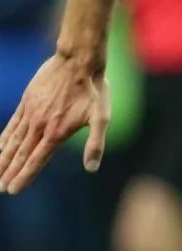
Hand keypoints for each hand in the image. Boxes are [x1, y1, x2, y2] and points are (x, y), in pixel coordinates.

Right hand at [0, 54, 109, 194]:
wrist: (79, 60)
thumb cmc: (94, 89)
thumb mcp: (101, 117)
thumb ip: (95, 143)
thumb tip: (92, 168)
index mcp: (57, 132)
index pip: (36, 160)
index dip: (24, 176)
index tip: (14, 190)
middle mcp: (40, 126)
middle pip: (21, 154)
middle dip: (9, 172)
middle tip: (0, 188)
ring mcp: (31, 113)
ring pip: (13, 141)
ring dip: (3, 158)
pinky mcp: (27, 101)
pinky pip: (12, 123)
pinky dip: (4, 137)